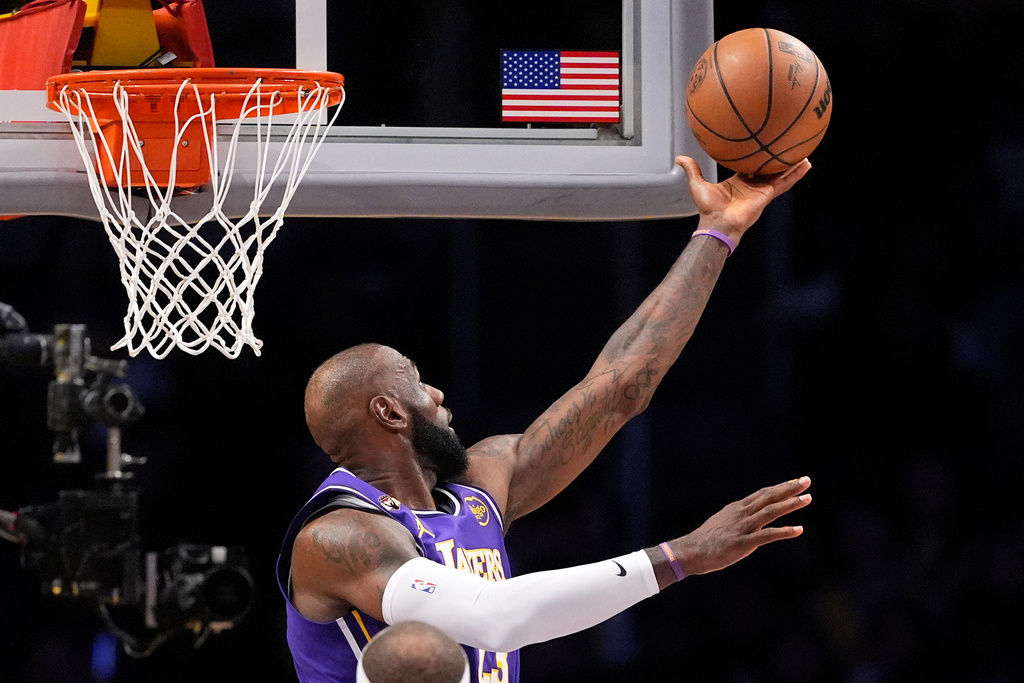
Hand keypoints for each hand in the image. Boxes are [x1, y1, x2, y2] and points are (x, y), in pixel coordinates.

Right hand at [669, 476, 811, 579]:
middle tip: (806, 480)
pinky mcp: (743, 542)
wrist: (691, 551)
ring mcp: (743, 527)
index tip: (795, 481)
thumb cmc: (706, 540)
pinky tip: (799, 530)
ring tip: (807, 498)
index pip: (763, 494)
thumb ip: (737, 518)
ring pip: (770, 511)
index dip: (780, 487)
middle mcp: (742, 513)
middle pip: (769, 497)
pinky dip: (784, 531)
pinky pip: (767, 535)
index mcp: (737, 508)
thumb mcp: (723, 522)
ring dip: (790, 504)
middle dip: (789, 488)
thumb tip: (747, 516)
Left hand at [675, 156, 810, 244]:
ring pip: (780, 174)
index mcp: (738, 182)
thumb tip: (680, 158)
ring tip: (803, 153)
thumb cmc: (708, 208)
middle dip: (777, 160)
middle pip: (768, 169)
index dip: (756, 157)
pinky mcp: (768, 194)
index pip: (750, 167)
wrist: (718, 223)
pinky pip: (784, 182)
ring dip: (792, 165)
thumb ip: (692, 170)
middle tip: (786, 147)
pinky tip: (806, 164)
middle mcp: (752, 185)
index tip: (762, 147)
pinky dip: (796, 174)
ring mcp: (761, 190)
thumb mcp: (698, 184)